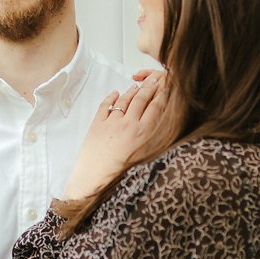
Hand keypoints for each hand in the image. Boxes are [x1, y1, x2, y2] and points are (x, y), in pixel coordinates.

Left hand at [62, 74, 167, 199]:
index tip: (164, 88)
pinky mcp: (97, 123)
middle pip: (141, 100)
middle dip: (149, 88)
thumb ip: (154, 140)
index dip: (161, 95)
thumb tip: (161, 128)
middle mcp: (128, 124)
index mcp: (143, 133)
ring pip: (124, 100)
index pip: (155, 108)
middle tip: (154, 80)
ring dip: (132, 91)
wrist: (94, 178)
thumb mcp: (146, 158)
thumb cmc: (121, 173)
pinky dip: (111, 97)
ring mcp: (112, 122)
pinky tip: (115, 93)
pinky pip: (105, 105)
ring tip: (137, 86)